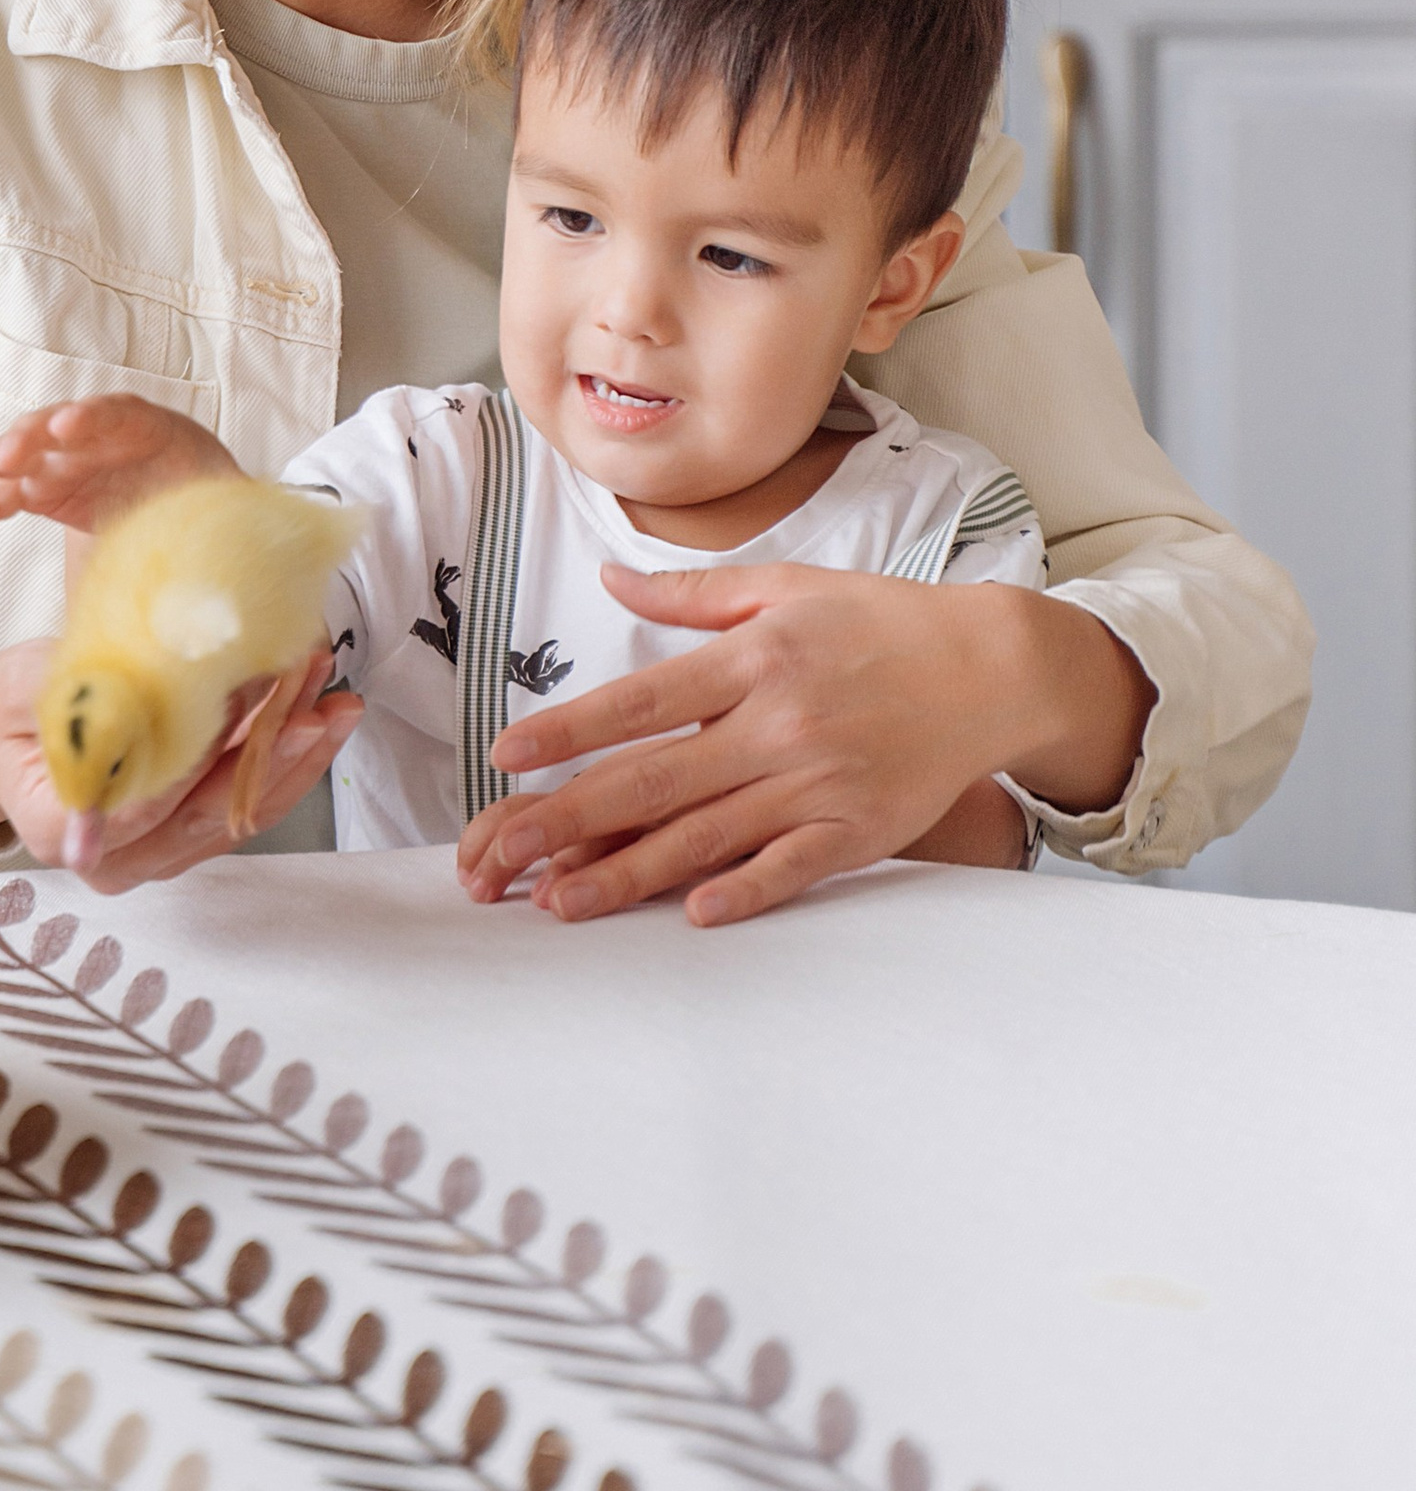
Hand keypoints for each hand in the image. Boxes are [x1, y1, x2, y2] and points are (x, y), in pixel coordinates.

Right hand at [0, 393, 235, 552]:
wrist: (198, 509)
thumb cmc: (211, 501)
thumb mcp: (222, 504)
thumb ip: (220, 520)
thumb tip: (232, 552)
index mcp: (146, 428)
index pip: (114, 412)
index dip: (90, 417)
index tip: (68, 426)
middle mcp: (95, 436)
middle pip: (52, 426)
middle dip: (25, 438)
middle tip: (5, 457)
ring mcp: (64, 461)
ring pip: (15, 455)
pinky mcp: (45, 491)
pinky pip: (5, 497)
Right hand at [0, 640, 358, 892]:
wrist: (2, 737)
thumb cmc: (9, 709)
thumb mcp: (27, 685)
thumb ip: (79, 696)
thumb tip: (152, 680)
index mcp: (66, 832)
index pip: (150, 796)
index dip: (208, 750)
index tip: (252, 693)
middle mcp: (114, 862)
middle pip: (208, 813)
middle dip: (275, 755)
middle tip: (322, 704)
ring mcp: (156, 857)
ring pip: (238, 814)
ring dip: (295, 756)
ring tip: (337, 700)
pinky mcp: (187, 837)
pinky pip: (244, 805)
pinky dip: (285, 760)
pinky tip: (319, 713)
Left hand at [456, 567, 1146, 930]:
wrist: (992, 667)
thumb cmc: (881, 622)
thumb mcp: (786, 587)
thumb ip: (691, 594)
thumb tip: (609, 576)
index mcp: (753, 659)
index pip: (640, 700)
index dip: (569, 730)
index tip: (505, 756)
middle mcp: (779, 723)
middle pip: (654, 780)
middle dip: (566, 819)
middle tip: (498, 854)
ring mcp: (819, 784)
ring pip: (705, 837)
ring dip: (625, 872)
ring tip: (556, 902)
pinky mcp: (859, 832)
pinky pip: (789, 868)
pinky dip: (741, 891)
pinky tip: (690, 914)